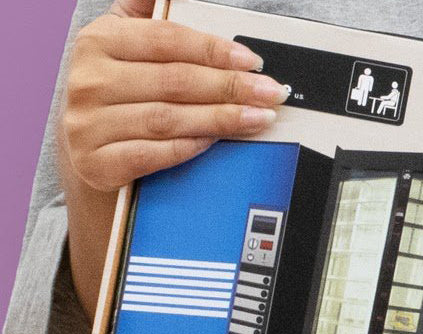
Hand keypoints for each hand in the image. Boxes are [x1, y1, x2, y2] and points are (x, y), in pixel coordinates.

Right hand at [63, 0, 286, 190]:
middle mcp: (90, 81)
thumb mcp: (125, 43)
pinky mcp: (98, 163)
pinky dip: (191, 146)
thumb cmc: (119, 93)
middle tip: (269, 92)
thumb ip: (151, 15)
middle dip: (231, 87)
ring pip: (169, 119)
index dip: (215, 50)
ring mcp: (90, 124)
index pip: (167, 40)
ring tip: (258, 118)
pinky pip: (154, 154)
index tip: (253, 62)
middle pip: (175, 81)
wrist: (87, 151)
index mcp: (99, 41)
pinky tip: (218, 140)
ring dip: (222, 119)